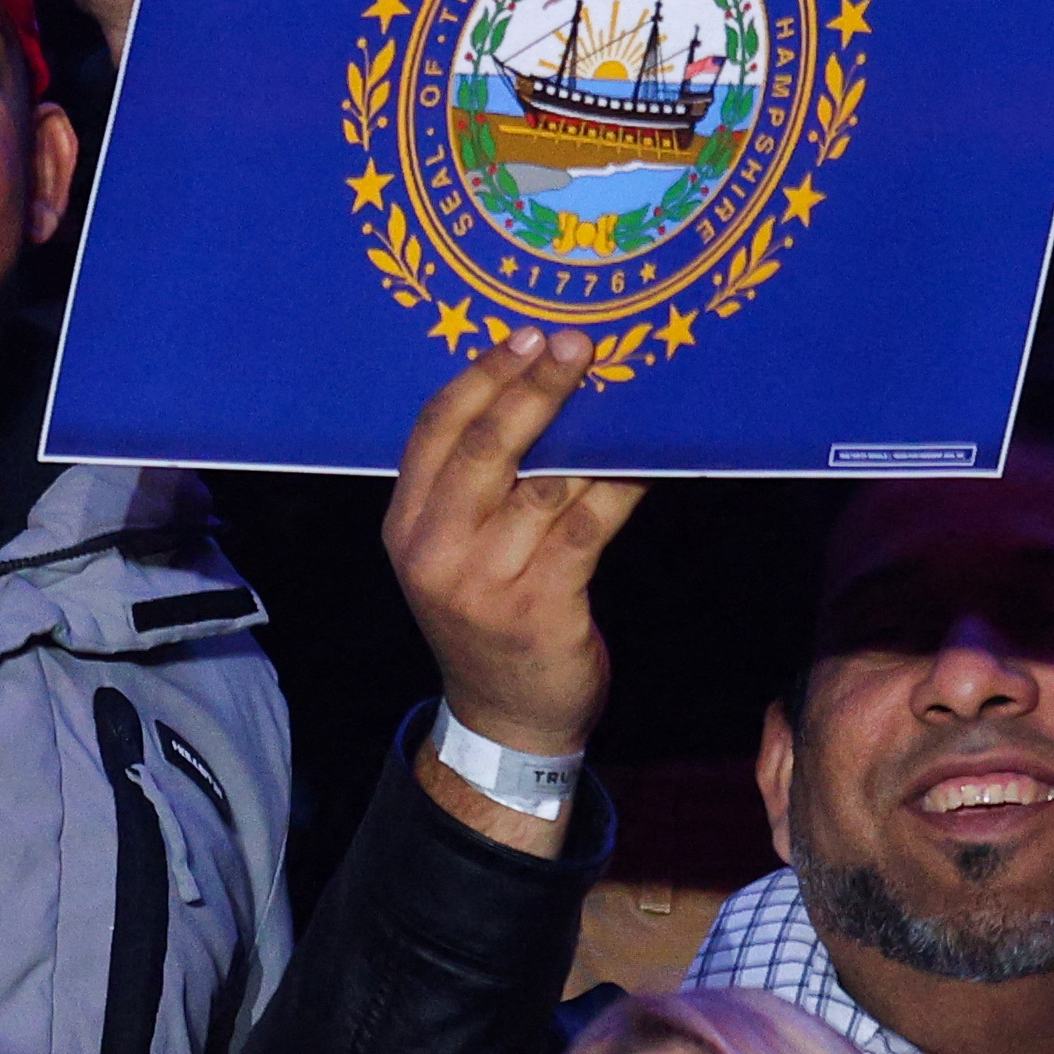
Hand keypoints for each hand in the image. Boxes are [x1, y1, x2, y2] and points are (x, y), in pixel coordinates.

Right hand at [382, 331, 644, 839]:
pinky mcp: (540, 605)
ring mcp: (484, 580)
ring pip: (543, 484)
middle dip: (532, 388)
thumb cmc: (486, 617)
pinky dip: (619, 486)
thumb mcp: (453, 553)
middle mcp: (435, 548)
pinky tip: (647, 459)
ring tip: (625, 392)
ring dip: (589, 433)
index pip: (432, 431)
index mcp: (405, 524)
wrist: (506, 718)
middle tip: (575, 344)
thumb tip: (540, 399)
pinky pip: (587, 527)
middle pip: (482, 448)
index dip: (479, 377)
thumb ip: (475, 490)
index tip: (523, 335)